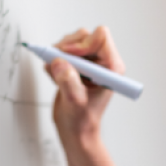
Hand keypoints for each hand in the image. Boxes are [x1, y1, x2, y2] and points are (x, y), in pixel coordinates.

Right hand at [44, 26, 125, 144]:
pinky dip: (54, 60)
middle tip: (58, 64)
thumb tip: (59, 62)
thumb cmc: (82, 121)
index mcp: (111, 68)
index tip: (69, 58)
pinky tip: (55, 77)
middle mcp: (102, 62)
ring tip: (56, 74)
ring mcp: (89, 63)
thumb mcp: (75, 103)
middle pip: (84, 36)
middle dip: (67, 48)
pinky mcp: (77, 65)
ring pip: (72, 41)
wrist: (75, 130)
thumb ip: (68, 82)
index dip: (82, 44)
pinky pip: (63, 51)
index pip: (100, 37)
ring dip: (59, 54)